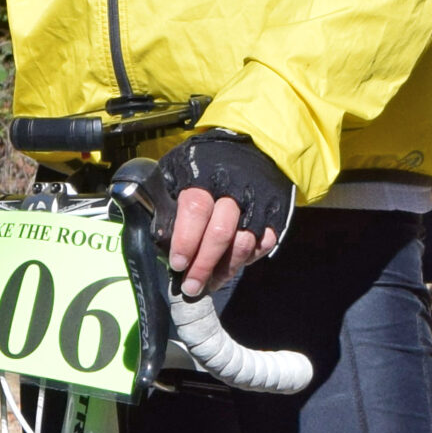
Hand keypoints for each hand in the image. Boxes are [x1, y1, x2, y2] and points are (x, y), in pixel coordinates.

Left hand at [156, 129, 294, 297]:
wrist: (255, 145)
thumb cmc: (207, 162)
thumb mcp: (179, 167)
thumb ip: (166, 195)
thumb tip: (156, 232)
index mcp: (206, 175)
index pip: (196, 209)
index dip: (185, 240)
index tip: (176, 263)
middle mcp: (235, 189)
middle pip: (220, 233)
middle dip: (203, 266)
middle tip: (190, 287)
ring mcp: (258, 202)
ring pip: (243, 244)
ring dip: (224, 270)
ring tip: (208, 284)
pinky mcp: (275, 213)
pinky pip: (264, 244)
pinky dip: (248, 260)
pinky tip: (230, 268)